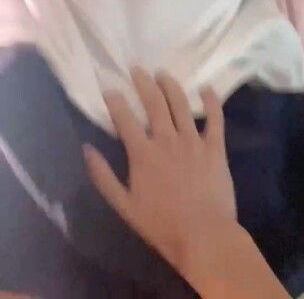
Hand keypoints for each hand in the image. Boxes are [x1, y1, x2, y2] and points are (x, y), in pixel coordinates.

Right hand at [84, 68, 235, 275]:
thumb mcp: (124, 206)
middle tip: (137, 68)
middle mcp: (167, 139)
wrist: (203, 235)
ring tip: (163, 73)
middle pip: (154, 103)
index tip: (109, 88)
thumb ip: (103, 177)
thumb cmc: (161, 225)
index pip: (125, 118)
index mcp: (143, 153)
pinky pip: (215, 118)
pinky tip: (206, 88)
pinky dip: (211, 100)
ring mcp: (193, 141)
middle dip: (143, 82)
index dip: (116, 101)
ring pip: (181, 104)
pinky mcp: (215, 147)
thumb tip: (86, 149)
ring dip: (170, 85)